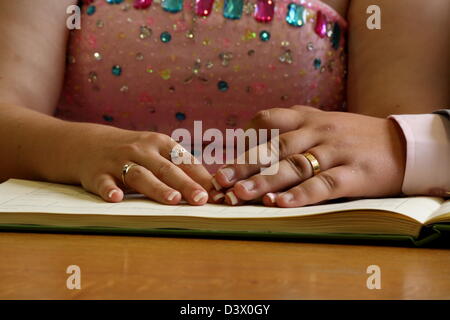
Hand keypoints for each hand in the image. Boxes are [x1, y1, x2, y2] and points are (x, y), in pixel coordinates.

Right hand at [73, 125, 213, 204]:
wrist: (88, 144)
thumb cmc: (133, 152)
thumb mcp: (156, 152)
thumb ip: (180, 168)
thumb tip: (212, 188)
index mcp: (160, 144)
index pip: (184, 162)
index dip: (201, 177)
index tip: (217, 193)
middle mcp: (141, 151)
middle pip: (166, 169)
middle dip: (185, 184)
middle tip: (201, 199)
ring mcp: (118, 162)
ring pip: (140, 176)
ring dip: (157, 188)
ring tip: (172, 200)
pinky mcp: (97, 174)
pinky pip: (104, 183)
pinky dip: (109, 190)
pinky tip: (116, 198)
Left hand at [213, 106, 406, 206]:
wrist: (403, 144)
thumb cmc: (354, 137)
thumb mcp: (323, 123)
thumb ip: (292, 127)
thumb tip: (253, 142)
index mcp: (307, 118)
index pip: (268, 120)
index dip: (244, 138)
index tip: (225, 157)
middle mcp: (318, 131)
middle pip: (275, 147)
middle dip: (245, 164)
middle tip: (220, 180)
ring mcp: (336, 151)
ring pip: (294, 165)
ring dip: (264, 181)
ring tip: (240, 195)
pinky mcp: (354, 174)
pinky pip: (324, 185)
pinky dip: (300, 195)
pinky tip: (280, 203)